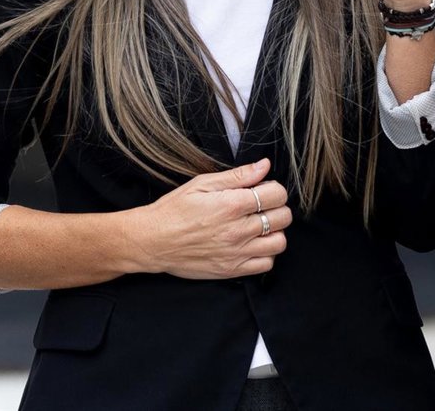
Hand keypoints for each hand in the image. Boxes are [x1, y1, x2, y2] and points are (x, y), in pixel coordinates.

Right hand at [126, 159, 291, 279]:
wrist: (151, 241)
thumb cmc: (174, 210)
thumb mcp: (202, 183)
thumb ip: (238, 175)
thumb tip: (264, 165)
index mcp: (232, 204)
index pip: (277, 194)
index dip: (274, 189)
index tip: (263, 190)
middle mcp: (238, 230)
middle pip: (283, 217)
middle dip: (277, 208)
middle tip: (263, 207)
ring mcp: (236, 252)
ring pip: (279, 242)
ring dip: (275, 232)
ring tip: (260, 226)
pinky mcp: (231, 270)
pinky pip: (266, 264)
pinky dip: (266, 254)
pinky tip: (254, 244)